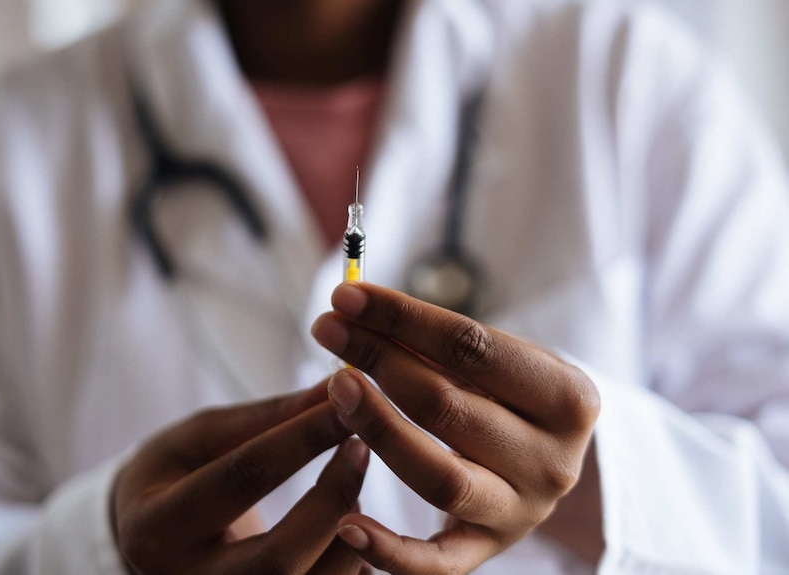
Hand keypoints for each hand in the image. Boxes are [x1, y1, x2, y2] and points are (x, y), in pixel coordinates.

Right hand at [112, 381, 370, 574]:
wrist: (144, 542)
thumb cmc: (171, 477)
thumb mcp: (199, 438)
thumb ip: (265, 416)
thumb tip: (333, 387)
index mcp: (156, 527)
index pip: (242, 478)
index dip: (301, 438)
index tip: (345, 404)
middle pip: (277, 557)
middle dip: (331, 499)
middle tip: (361, 448)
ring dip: (348, 538)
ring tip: (355, 494)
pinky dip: (346, 566)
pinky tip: (352, 533)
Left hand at [311, 283, 599, 573]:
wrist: (550, 459)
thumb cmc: (515, 395)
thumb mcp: (501, 361)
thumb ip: (439, 343)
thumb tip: (357, 311)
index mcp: (568, 398)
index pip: (472, 347)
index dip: (403, 318)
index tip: (346, 295)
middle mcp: (553, 462)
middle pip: (448, 407)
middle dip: (378, 360)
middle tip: (329, 331)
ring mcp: (520, 512)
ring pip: (439, 477)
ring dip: (378, 429)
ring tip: (335, 387)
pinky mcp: (487, 550)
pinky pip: (436, 563)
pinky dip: (390, 549)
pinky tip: (346, 524)